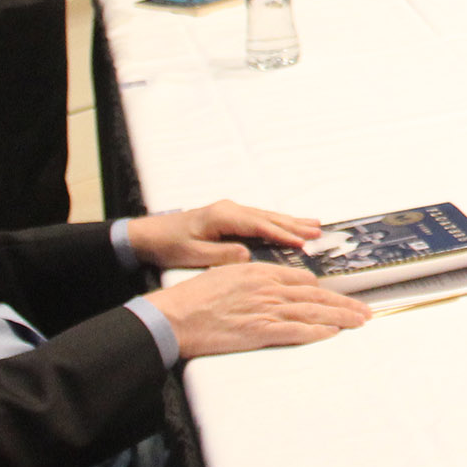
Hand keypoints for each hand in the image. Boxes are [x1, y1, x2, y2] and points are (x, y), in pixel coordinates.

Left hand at [126, 200, 322, 269]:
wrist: (148, 235)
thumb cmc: (168, 245)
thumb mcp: (192, 254)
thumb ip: (221, 255)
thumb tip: (247, 256)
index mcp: (222, 216)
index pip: (259, 225)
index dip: (282, 234)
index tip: (302, 242)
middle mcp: (229, 209)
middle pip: (268, 217)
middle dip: (294, 225)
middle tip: (318, 231)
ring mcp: (230, 211)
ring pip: (266, 216)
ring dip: (289, 222)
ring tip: (313, 226)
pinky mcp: (228, 217)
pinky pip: (258, 220)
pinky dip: (276, 223)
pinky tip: (287, 225)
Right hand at [145, 262, 370, 358]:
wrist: (175, 316)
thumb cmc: (194, 298)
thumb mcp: (226, 275)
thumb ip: (251, 278)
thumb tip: (267, 284)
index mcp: (261, 272)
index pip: (303, 280)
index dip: (324, 290)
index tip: (339, 296)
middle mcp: (269, 288)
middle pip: (315, 295)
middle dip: (344, 303)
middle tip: (364, 310)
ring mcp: (266, 309)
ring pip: (313, 312)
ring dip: (340, 317)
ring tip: (360, 321)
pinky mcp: (260, 331)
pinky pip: (296, 331)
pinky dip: (317, 331)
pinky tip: (332, 333)